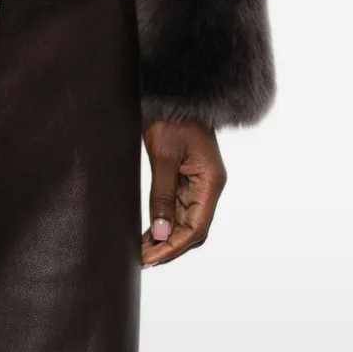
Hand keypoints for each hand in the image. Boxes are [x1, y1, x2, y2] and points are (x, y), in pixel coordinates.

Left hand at [141, 118, 225, 266]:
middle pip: (193, 229)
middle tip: (142, 259)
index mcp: (211, 182)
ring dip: (166, 236)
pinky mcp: (187, 176)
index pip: (195, 228)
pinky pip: (179, 206)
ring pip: (186, 220)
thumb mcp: (164, 155)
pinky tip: (149, 231)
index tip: (150, 259)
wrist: (174, 91)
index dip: (173, 247)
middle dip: (169, 246)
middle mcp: (209, 185)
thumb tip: (160, 233)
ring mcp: (199, 181)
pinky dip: (165, 220)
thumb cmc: (171, 118)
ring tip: (141, 250)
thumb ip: (163, 195)